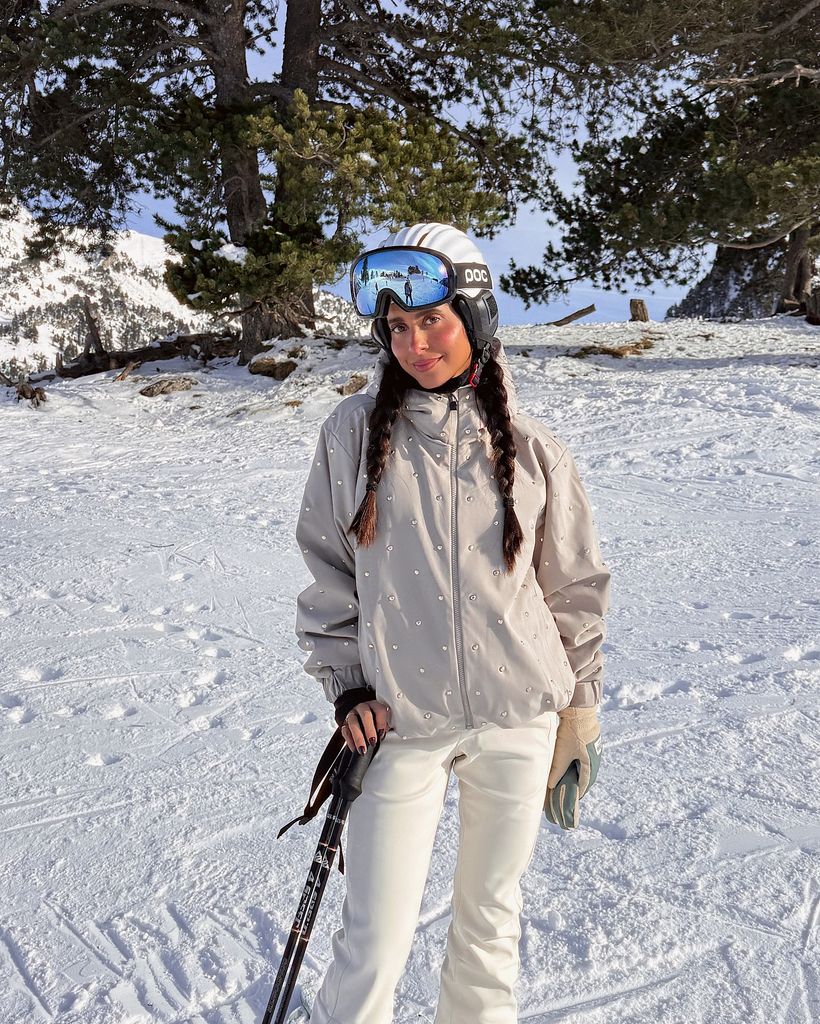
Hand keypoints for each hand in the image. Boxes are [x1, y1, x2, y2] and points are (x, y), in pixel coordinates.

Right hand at [340, 699, 391, 754]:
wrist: (362, 720)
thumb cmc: (376, 722)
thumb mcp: (384, 721)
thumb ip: (385, 726)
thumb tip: (383, 735)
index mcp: (374, 705)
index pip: (379, 710)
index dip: (381, 722)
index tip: (382, 733)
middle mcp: (362, 707)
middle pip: (365, 715)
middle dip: (369, 729)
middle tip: (373, 741)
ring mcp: (352, 714)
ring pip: (353, 723)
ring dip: (358, 737)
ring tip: (363, 749)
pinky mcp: (345, 724)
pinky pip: (345, 731)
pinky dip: (350, 741)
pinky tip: (354, 748)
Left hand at [544, 706, 601, 829]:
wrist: (579, 710)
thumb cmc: (572, 732)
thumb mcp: (563, 752)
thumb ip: (557, 770)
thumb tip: (551, 785)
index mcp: (590, 764)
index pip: (584, 785)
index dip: (577, 794)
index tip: (570, 803)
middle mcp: (594, 759)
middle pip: (585, 777)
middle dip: (576, 786)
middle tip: (567, 793)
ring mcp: (593, 750)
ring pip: (584, 768)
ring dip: (576, 774)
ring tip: (566, 781)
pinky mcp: (589, 743)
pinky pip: (583, 759)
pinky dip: (576, 765)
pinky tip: (568, 764)